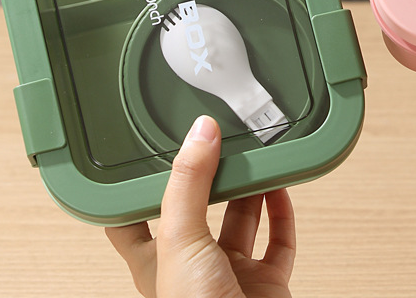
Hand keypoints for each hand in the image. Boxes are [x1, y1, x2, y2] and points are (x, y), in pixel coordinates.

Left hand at [106, 116, 294, 297]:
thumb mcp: (181, 242)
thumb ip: (189, 185)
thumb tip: (199, 133)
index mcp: (156, 262)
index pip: (133, 219)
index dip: (135, 188)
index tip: (142, 151)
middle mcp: (192, 266)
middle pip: (198, 209)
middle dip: (209, 176)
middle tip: (217, 140)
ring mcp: (231, 275)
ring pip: (240, 219)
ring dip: (248, 187)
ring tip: (252, 153)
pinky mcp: (266, 283)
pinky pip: (278, 241)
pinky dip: (282, 212)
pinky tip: (280, 187)